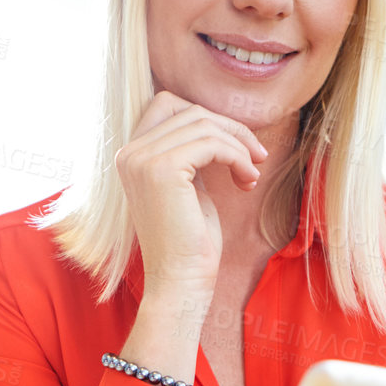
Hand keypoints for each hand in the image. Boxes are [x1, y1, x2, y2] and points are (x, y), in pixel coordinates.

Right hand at [114, 90, 267, 293]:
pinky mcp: (162, 170)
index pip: (167, 104)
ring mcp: (142, 160)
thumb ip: (190, 154)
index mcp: (131, 155)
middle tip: (256, 158)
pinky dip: (237, 157)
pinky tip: (247, 181)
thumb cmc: (190, 241)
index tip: (235, 146)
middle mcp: (129, 153)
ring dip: (239, 146)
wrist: (180, 280)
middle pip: (190, 111)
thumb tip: (217, 124)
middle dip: (231, 130)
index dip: (207, 118)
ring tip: (252, 175)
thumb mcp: (189, 187)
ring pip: (204, 124)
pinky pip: (212, 143)